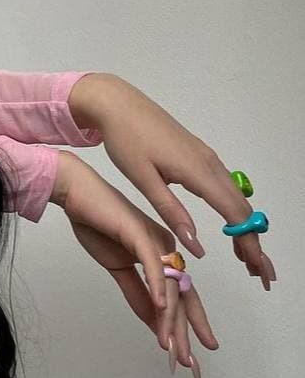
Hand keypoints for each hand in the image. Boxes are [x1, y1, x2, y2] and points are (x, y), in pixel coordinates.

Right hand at [50, 151, 219, 377]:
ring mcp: (155, 241)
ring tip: (169, 346)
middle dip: (186, 330)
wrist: (76, 195)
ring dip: (170, 319)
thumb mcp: (117, 268)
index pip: (181, 295)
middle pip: (182, 295)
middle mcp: (165, 249)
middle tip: (188, 361)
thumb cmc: (95, 224)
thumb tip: (153, 320)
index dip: (187, 324)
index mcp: (161, 256)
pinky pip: (153, 265)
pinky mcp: (139, 234)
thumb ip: (137, 294)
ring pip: (170, 286)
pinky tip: (160, 309)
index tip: (187, 352)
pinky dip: (158, 287)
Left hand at [75, 76, 275, 289]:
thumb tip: (196, 244)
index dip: (248, 243)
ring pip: (236, 198)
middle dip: (254, 242)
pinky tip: (231, 225)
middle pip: (242, 209)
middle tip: (260, 273)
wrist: (118, 104)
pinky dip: (234, 211)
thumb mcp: (144, 179)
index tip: (257, 269)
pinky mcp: (199, 155)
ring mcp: (206, 157)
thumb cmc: (126, 140)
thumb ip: (171, 211)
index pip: (234, 215)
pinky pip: (225, 187)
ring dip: (246, 227)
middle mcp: (209, 163)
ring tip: (248, 257)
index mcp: (197, 171)